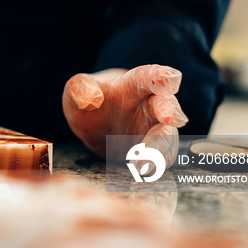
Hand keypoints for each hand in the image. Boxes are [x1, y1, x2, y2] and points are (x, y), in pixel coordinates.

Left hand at [62, 65, 186, 163]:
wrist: (97, 123)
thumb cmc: (89, 99)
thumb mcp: (75, 90)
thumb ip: (80, 88)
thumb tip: (91, 99)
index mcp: (131, 85)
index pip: (147, 77)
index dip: (160, 76)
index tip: (171, 79)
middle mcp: (149, 104)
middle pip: (165, 104)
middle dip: (170, 110)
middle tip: (171, 118)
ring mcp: (154, 128)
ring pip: (166, 136)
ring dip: (159, 148)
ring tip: (142, 163)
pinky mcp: (155, 150)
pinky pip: (162, 157)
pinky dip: (156, 165)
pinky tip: (144, 172)